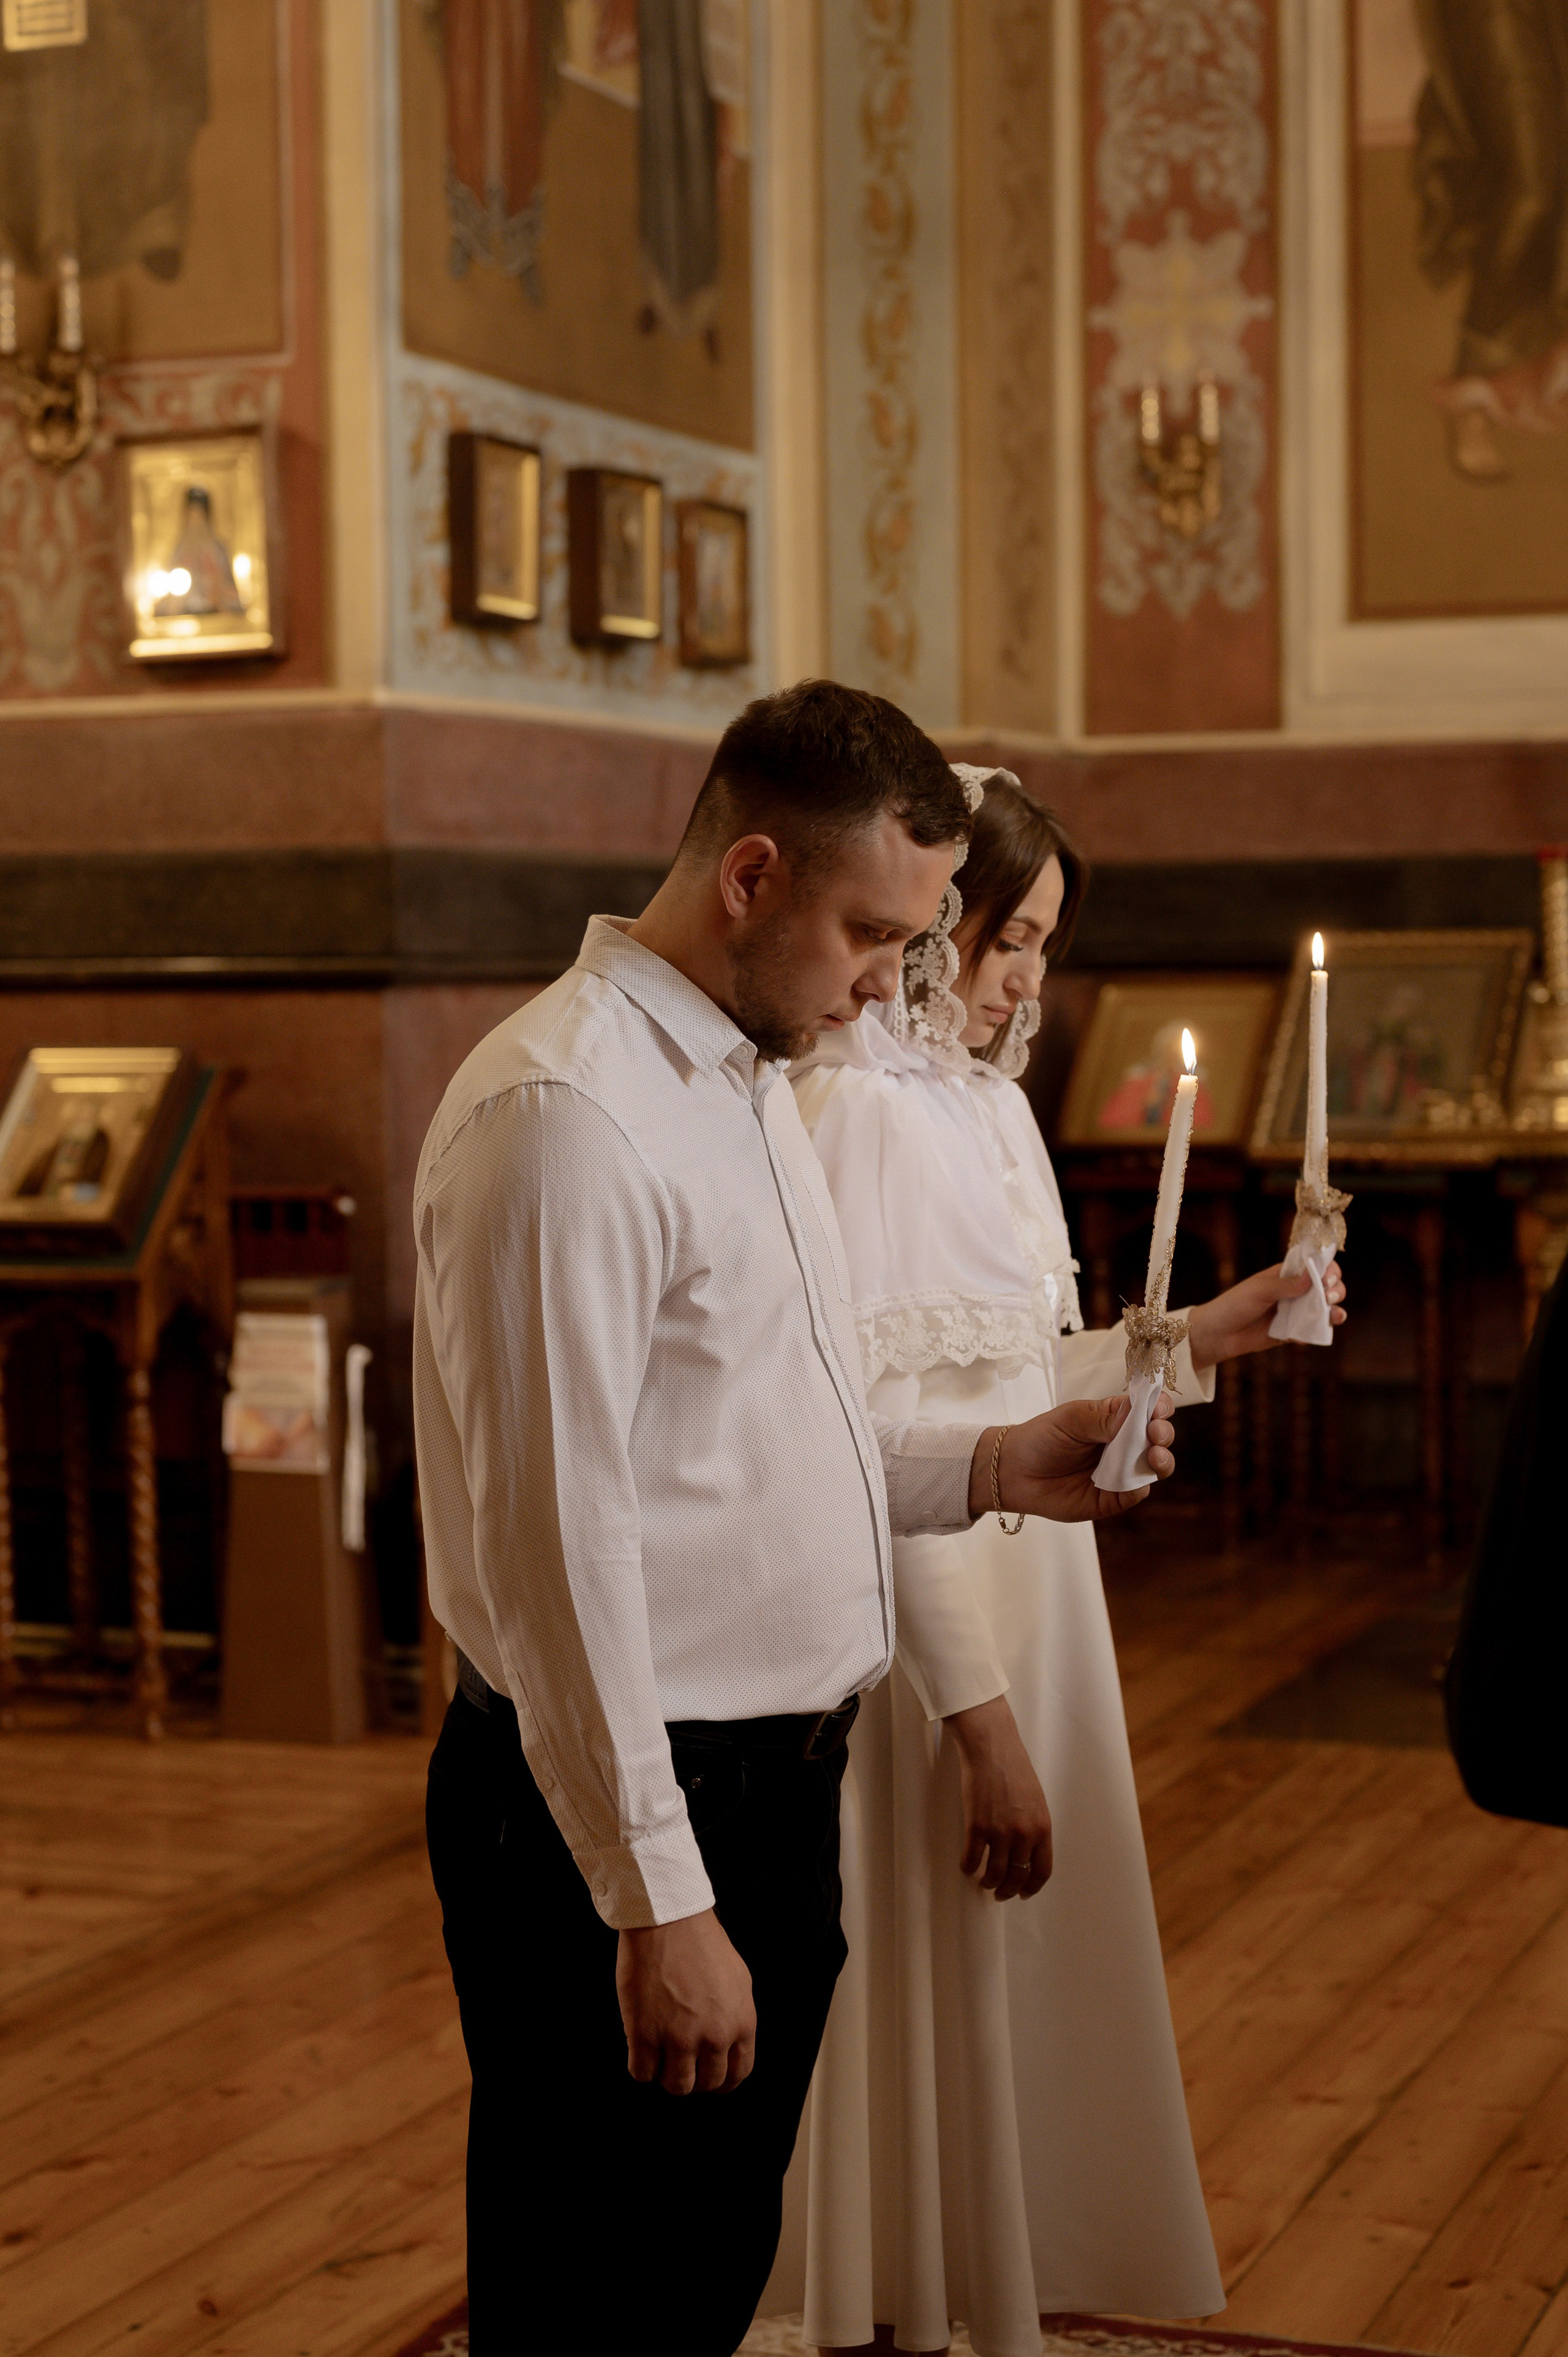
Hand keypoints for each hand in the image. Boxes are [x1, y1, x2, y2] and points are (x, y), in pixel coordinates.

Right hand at [616, 1909, 755, 2095]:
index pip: (738, 2074)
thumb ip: (736, 2017)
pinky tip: (641, 2047)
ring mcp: (679, 2039)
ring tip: (660, 2055)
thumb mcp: (738, 1980)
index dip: (722, 2080)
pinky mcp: (645, 2035)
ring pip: (675, 2085)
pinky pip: (642, 2073)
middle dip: (694, 2076)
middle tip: (680, 2060)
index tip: (708, 2074)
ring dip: (667, 2075)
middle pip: (706, 2084)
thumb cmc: (702, 1942)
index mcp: (741, 2023)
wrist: (669, 1919)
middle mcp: (714, 2037)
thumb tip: (728, 2044)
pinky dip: (641, 2066)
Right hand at [943, 1694, 1052, 1899]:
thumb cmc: (1014, 1768)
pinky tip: (967, 1867)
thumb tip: (1026, 1852)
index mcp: (1042, 1828)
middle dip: (1008, 1891)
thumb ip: (1034, 1827)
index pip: (1041, 1871)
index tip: (1023, 1893)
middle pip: (1017, 1877)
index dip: (1031, 1888)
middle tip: (1000, 1893)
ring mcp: (999, 1832)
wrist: (992, 1747)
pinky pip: (971, 1859)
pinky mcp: (976, 1826)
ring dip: (988, 1883)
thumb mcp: (1036, 1800)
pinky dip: (968, 1868)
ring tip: (983, 1882)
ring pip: (994, 1874)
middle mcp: (1023, 1835)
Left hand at [968, 1394, 1174, 1525]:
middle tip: (1154, 1433)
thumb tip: (1136, 1410)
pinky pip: (1136, 1493)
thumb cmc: (1041, 1438)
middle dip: (1163, 1433)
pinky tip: (1136, 1482)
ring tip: (1153, 1455)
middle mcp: (1123, 1444)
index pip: (1148, 1410)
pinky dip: (1140, 1487)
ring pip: (1155, 1467)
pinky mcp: (1113, 1497)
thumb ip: (1103, 1417)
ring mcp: (1121, 1471)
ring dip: (1162, 1460)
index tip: (1158, 1409)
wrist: (1014, 1473)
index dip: (1159, 1407)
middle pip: (1158, 1437)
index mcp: (1116, 1419)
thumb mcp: (1071, 1420)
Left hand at [1186, 1261, 1346, 1369]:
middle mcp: (1294, 1291)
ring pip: (1325, 1308)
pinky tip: (1321, 1329)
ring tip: (1334, 1314)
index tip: (1327, 1277)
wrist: (1219, 1334)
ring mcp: (1295, 1311)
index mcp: (1286, 1274)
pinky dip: (1321, 1329)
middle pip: (1327, 1286)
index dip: (1327, 1268)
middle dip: (1336, 1289)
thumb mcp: (1260, 1290)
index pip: (1315, 1265)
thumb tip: (1314, 1275)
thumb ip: (1287, 1285)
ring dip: (1336, 1309)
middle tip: (1329, 1296)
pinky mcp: (1293, 1331)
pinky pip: (1314, 1330)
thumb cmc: (1235, 1305)